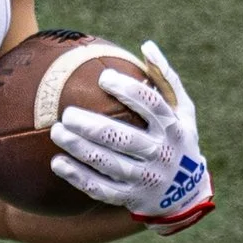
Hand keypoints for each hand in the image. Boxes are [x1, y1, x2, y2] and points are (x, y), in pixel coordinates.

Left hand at [49, 40, 213, 227]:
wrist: (186, 194)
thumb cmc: (179, 140)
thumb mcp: (183, 110)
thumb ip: (166, 79)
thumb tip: (147, 45)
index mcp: (172, 128)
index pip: (151, 106)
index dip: (128, 91)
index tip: (103, 77)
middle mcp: (160, 154)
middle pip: (123, 138)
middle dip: (93, 126)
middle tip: (66, 113)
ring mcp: (145, 178)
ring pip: (108, 164)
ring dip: (80, 149)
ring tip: (55, 132)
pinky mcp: (130, 197)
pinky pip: (101, 189)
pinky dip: (78, 177)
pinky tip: (57, 163)